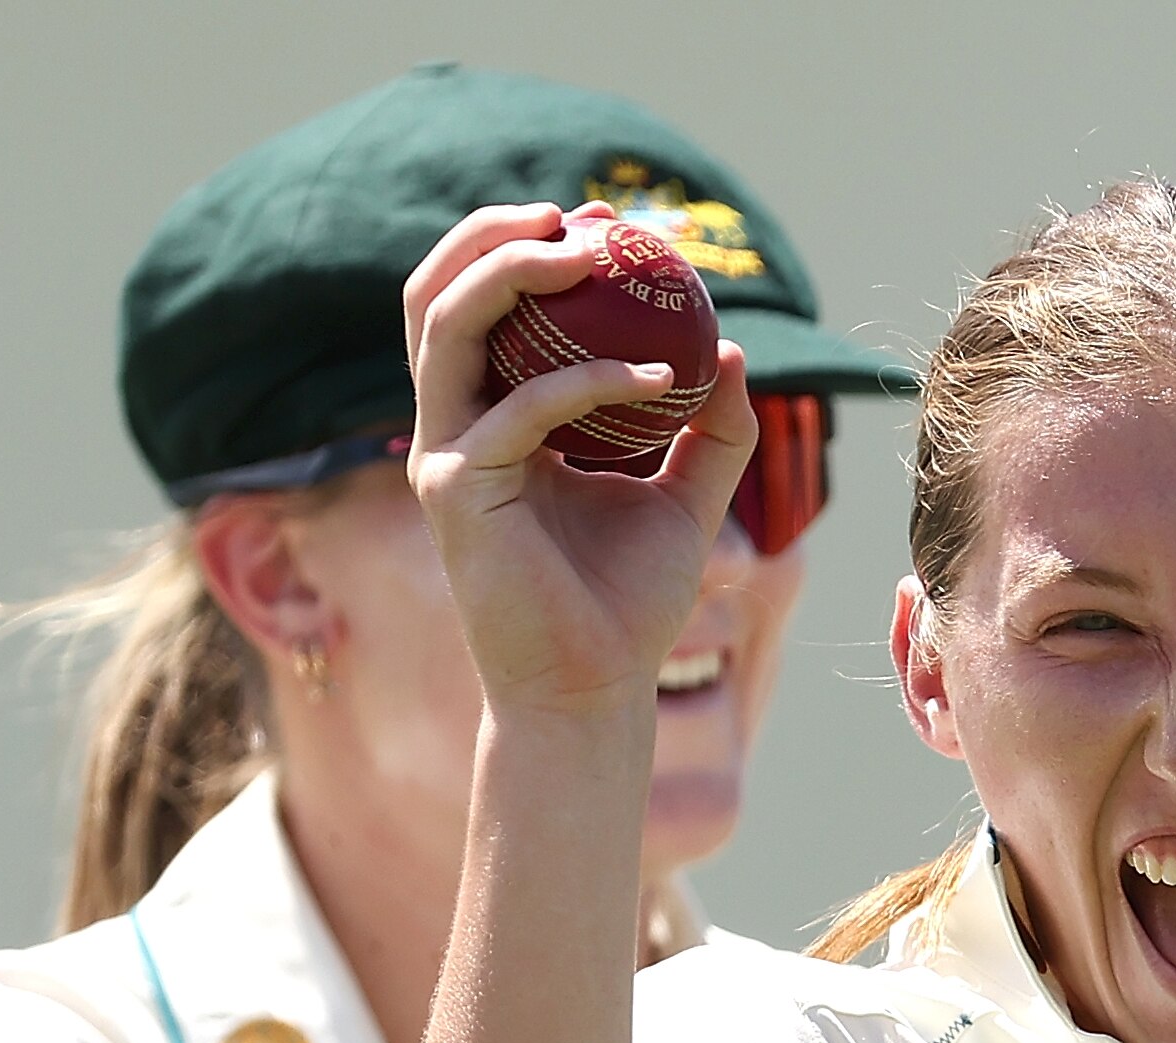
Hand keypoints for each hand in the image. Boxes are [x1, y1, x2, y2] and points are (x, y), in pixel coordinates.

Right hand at [400, 202, 755, 718]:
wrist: (597, 690)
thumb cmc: (629, 602)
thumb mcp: (686, 499)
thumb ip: (712, 430)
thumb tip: (736, 352)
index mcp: (496, 418)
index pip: (490, 309)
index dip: (534, 250)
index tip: (613, 227)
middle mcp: (455, 426)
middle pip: (438, 294)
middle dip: (498, 235)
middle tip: (584, 219)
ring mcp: (443, 454)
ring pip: (446, 326)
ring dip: (514, 273)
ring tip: (593, 254)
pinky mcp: (453, 491)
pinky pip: (516, 410)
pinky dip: (586, 381)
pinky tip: (660, 376)